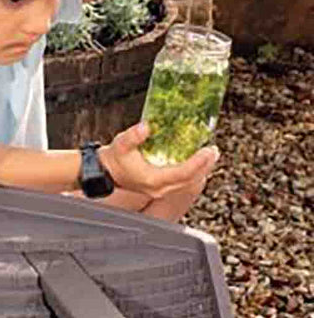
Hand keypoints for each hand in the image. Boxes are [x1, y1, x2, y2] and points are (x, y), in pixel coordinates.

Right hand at [99, 121, 218, 199]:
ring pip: (188, 183)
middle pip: (191, 180)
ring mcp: (161, 190)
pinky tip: (195, 164)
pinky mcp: (160, 188)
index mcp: (153, 179)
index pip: (184, 173)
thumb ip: (133, 136)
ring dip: (201, 170)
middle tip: (214, 151)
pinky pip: (183, 182)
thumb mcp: (121, 144)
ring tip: (209, 156)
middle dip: (205, 166)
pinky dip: (192, 173)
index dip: (198, 162)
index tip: (208, 151)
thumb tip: (146, 127)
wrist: (104, 173)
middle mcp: (160, 188)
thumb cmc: (112, 160)